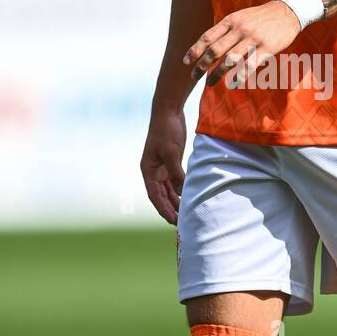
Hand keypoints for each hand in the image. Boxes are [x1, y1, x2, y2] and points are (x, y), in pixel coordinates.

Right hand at [141, 107, 185, 223]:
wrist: (169, 111)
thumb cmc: (166, 130)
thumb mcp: (171, 152)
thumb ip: (175, 172)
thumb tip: (181, 191)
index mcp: (147, 170)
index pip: (154, 195)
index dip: (163, 209)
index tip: (172, 221)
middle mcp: (153, 171)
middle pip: (161, 196)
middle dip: (170, 209)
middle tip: (181, 223)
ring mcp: (161, 167)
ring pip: (168, 190)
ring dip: (175, 202)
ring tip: (186, 215)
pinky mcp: (171, 162)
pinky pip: (175, 181)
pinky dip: (180, 190)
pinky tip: (188, 198)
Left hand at [183, 0, 301, 87]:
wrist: (288, 11)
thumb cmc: (261, 17)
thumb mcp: (240, 17)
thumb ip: (225, 29)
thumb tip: (208, 46)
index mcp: (231, 20)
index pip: (207, 37)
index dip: (195, 50)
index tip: (186, 62)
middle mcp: (239, 29)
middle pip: (215, 50)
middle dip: (201, 65)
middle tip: (194, 76)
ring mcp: (253, 39)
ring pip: (229, 59)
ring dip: (216, 73)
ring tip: (209, 83)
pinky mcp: (267, 48)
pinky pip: (250, 65)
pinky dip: (239, 76)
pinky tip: (232, 84)